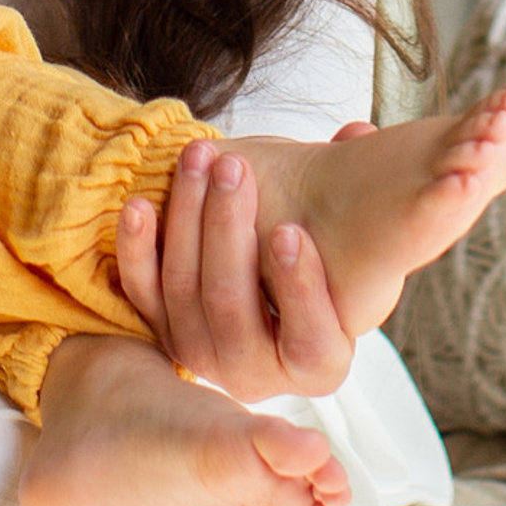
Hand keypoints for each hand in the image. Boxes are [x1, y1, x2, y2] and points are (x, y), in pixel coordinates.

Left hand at [114, 138, 354, 403]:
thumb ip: (368, 190)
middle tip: (234, 168)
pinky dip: (137, 248)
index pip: (311, 340)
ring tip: (200, 158)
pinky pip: (142, 292)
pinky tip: (140, 205)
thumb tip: (359, 132)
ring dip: (187, 218)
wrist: (268, 277)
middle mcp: (258, 373)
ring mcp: (204, 354)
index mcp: (319, 362)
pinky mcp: (164, 328)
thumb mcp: (352, 236)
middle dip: (227, 230)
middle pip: (231, 305)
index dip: (300, 288)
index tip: (291, 231)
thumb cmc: (321, 251)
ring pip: (183, 290)